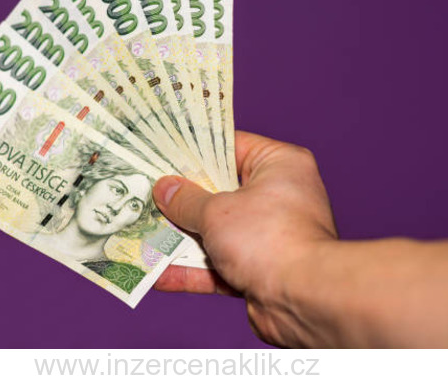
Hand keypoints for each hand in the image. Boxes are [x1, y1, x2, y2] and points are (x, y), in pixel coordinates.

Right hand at [153, 130, 337, 346]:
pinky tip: (158, 274)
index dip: (196, 150)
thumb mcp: (217, 211)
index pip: (231, 146)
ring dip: (182, 237)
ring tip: (144, 233)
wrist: (303, 300)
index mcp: (280, 165)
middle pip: (220, 191)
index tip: (165, 151)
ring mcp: (269, 234)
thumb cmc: (269, 238)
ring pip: (217, 230)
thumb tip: (164, 189)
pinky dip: (192, 270)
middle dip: (183, 198)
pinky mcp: (261, 269)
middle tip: (147, 191)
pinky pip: (220, 264)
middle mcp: (279, 196)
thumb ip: (186, 200)